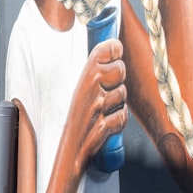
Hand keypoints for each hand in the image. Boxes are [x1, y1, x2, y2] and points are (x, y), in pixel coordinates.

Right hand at [68, 38, 127, 171]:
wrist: (70, 146)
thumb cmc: (79, 114)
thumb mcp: (82, 86)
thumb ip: (97, 67)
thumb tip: (116, 46)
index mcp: (85, 73)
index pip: (109, 48)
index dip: (115, 51)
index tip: (115, 55)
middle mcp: (90, 85)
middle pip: (121, 70)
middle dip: (118, 82)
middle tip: (106, 92)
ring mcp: (97, 105)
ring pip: (122, 95)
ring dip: (117, 104)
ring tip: (104, 110)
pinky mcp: (103, 124)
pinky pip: (122, 116)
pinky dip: (117, 122)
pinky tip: (106, 124)